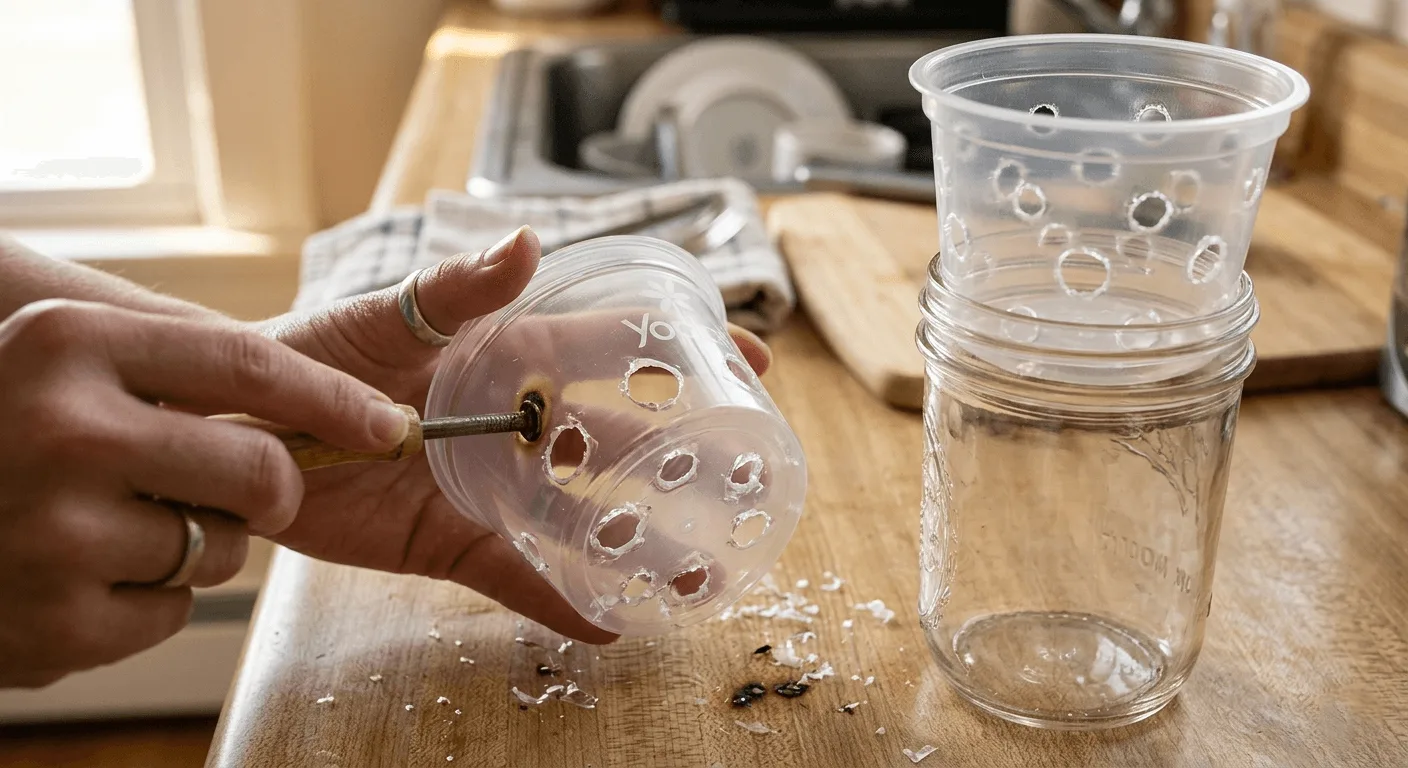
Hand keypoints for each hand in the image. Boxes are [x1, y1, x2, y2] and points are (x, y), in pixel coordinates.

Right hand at [0, 300, 411, 687]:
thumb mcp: (62, 355)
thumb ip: (172, 359)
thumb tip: (325, 393)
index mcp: (72, 344)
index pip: (250, 364)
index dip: (334, 400)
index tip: (390, 424)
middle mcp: (64, 432)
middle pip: (260, 470)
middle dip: (272, 485)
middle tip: (242, 483)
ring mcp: (56, 534)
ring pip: (222, 548)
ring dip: (195, 540)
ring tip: (113, 518)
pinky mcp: (56, 623)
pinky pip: (175, 611)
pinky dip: (149, 597)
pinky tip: (83, 570)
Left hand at [260, 226, 770, 643]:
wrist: (240, 431)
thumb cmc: (309, 356)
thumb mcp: (382, 316)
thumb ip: (456, 288)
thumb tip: (525, 241)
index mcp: (510, 357)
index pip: (613, 349)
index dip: (680, 351)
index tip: (746, 357)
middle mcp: (516, 424)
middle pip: (616, 442)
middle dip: (682, 459)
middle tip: (745, 481)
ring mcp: (491, 486)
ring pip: (581, 518)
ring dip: (638, 545)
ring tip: (697, 574)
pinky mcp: (454, 541)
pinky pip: (518, 574)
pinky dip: (560, 599)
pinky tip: (610, 623)